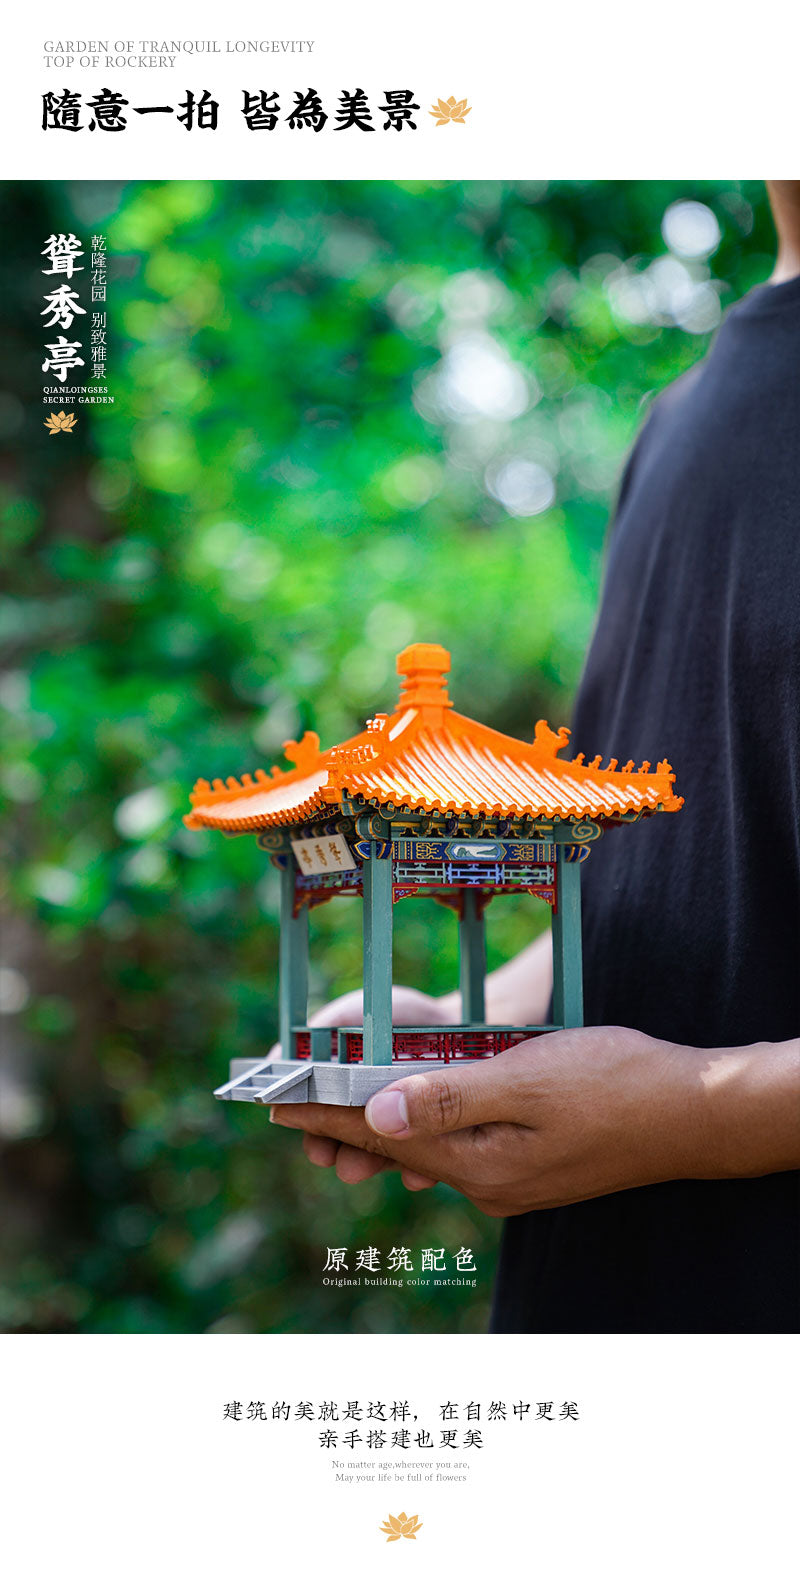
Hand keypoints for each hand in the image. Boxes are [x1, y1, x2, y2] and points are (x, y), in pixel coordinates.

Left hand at [271, 1026, 719, 1213]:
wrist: (690, 1114)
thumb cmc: (615, 1084)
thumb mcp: (527, 1079)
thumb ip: (452, 1098)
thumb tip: (378, 1113)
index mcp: (479, 1164)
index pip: (384, 1134)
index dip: (326, 1111)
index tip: (274, 1101)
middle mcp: (487, 1183)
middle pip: (398, 1148)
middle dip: (342, 1124)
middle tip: (287, 1105)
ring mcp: (509, 1182)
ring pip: (427, 1150)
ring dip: (381, 1126)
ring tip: (332, 1109)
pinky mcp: (528, 1169)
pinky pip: (459, 1150)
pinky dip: (426, 1127)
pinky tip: (412, 1112)